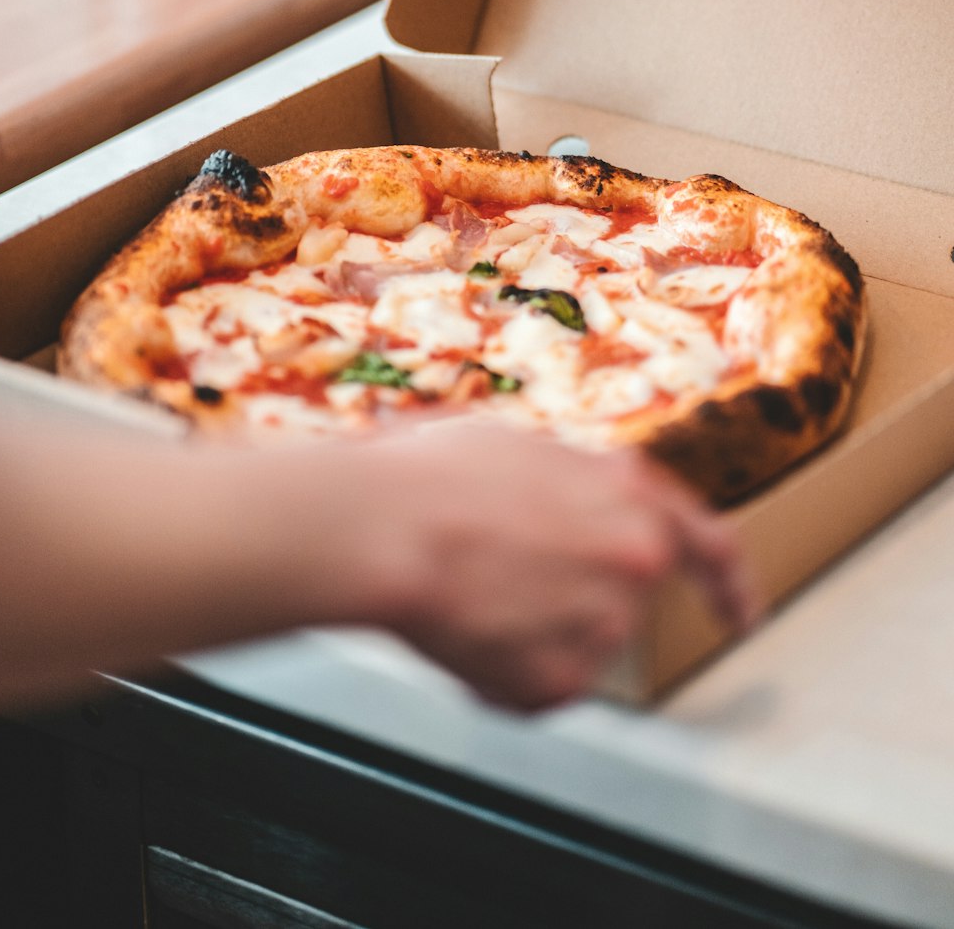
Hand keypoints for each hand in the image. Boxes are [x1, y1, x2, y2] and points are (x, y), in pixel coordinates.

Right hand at [360, 423, 757, 711]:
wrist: (388, 529)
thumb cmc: (432, 474)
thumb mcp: (520, 445)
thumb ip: (571, 483)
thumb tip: (559, 503)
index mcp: (631, 490)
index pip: (709, 545)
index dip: (728, 584)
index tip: (741, 614)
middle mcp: (636, 557)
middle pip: (621, 596)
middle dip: (573, 596)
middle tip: (506, 581)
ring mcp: (603, 626)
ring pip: (575, 642)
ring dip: (532, 629)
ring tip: (469, 591)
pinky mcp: (561, 682)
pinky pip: (538, 684)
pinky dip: (502, 670)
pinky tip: (462, 629)